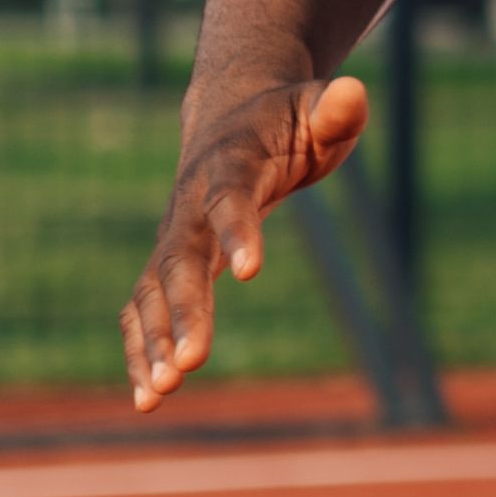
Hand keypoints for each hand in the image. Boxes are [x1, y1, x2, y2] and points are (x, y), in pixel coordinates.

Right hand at [124, 74, 368, 409]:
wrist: (230, 117)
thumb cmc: (288, 119)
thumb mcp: (319, 108)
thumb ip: (336, 109)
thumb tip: (354, 97)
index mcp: (230, 163)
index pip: (231, 197)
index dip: (238, 230)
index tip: (250, 272)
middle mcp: (189, 205)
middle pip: (180, 261)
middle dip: (183, 314)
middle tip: (191, 365)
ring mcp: (174, 236)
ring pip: (152, 293)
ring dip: (152, 344)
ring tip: (161, 395)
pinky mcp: (169, 264)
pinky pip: (144, 310)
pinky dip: (141, 351)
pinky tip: (148, 399)